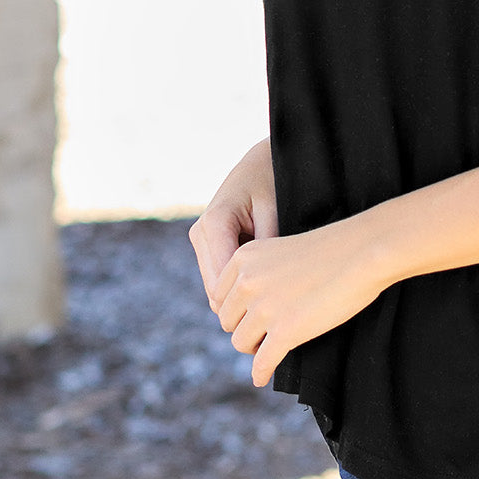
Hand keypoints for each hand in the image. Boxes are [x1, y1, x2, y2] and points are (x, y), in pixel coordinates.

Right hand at [189, 138, 277, 307]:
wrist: (261, 162)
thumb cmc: (272, 182)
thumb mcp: (275, 211)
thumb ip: (265, 249)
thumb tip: (264, 290)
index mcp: (215, 223)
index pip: (221, 284)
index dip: (246, 305)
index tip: (276, 315)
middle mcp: (200, 233)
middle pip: (215, 292)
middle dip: (242, 306)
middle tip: (278, 316)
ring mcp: (200, 239)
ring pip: (214, 290)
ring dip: (240, 297)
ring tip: (274, 299)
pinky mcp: (206, 245)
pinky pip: (219, 279)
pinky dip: (238, 287)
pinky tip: (265, 284)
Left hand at [211, 217, 386, 386]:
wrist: (363, 252)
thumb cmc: (332, 249)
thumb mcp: (281, 251)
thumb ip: (259, 272)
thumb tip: (248, 306)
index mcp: (243, 257)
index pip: (219, 296)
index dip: (236, 309)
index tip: (251, 316)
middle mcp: (247, 281)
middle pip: (227, 321)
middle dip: (244, 328)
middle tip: (263, 332)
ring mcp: (265, 307)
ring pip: (240, 343)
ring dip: (254, 348)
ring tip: (268, 347)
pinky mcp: (285, 331)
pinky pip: (261, 362)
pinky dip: (261, 372)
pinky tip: (262, 376)